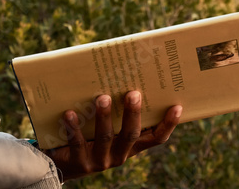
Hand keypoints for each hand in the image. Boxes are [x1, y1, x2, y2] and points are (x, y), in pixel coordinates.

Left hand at [44, 91, 181, 180]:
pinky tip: (70, 113)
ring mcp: (99, 160)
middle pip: (131, 135)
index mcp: (129, 146)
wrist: (62, 164)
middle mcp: (118, 155)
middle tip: (133, 93)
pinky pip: (77, 143)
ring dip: (104, 117)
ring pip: (106, 137)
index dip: (167, 125)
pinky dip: (74, 127)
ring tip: (102, 98)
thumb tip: (121, 74)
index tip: (177, 106)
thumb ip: (115, 111)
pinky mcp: (79, 162)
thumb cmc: (88, 136)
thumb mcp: (106, 126)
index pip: (155, 138)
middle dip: (132, 114)